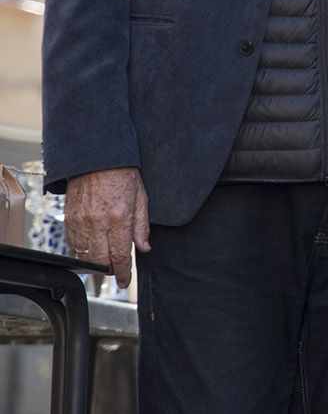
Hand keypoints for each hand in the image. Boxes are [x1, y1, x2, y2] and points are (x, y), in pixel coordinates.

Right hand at [65, 167, 149, 286]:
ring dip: (94, 261)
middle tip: (117, 272)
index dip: (124, 273)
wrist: (98, 157)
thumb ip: (142, 226)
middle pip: (100, 260)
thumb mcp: (141, 198)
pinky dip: (81, 249)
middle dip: (109, 270)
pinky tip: (90, 247)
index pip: (120, 255)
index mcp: (119, 219)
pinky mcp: (69, 218)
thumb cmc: (123, 174)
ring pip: (84, 254)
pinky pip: (73, 243)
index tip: (126, 282)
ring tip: (104, 259)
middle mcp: (98, 223)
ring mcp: (81, 221)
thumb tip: (144, 247)